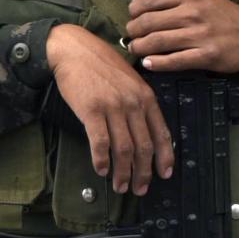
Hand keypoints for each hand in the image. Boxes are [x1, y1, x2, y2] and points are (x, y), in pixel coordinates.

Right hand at [45, 22, 172, 192]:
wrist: (73, 49)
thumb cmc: (99, 64)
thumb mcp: (129, 79)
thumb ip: (138, 102)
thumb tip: (142, 131)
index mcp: (146, 96)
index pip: (161, 133)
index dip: (165, 157)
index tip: (164, 174)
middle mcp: (133, 103)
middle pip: (144, 146)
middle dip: (143, 173)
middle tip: (140, 188)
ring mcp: (113, 107)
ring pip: (124, 149)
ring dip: (123, 172)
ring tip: (120, 186)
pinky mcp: (91, 110)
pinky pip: (100, 143)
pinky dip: (102, 160)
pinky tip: (101, 170)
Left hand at [126, 0, 238, 75]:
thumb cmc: (223, 15)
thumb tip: (136, 4)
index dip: (135, 10)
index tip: (132, 16)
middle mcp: (194, 12)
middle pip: (149, 21)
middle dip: (134, 30)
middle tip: (131, 36)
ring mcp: (200, 35)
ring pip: (158, 41)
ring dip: (140, 47)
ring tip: (136, 49)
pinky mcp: (205, 56)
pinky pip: (173, 61)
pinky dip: (156, 63)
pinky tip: (148, 63)